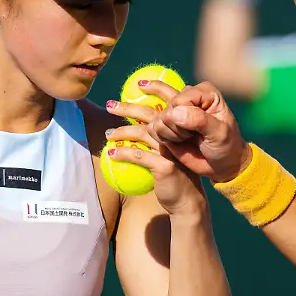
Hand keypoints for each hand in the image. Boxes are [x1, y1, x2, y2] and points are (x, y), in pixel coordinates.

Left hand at [105, 99, 205, 217]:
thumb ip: (158, 140)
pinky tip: (111, 154)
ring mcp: (171, 149)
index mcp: (179, 128)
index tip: (127, 93)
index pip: (161, 106)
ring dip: (121, 132)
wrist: (187, 201)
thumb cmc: (175, 176)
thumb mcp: (169, 154)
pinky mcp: (164, 165)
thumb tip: (135, 128)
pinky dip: (123, 153)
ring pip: (142, 133)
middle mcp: (177, 135)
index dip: (145, 96)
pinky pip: (138, 156)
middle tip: (109, 105)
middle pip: (149, 115)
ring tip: (108, 134)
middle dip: (127, 107)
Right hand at [137, 81, 251, 183]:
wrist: (223, 164)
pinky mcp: (165, 125)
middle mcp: (187, 97)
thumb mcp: (219, 133)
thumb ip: (199, 120)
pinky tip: (177, 141)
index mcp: (203, 92)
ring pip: (158, 120)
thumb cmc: (226, 146)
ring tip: (187, 138)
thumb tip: (175, 113)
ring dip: (171, 134)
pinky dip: (163, 139)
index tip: (198, 129)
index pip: (179, 100)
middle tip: (193, 135)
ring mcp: (175, 111)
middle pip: (167, 110)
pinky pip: (152, 129)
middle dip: (178, 128)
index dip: (183, 117)